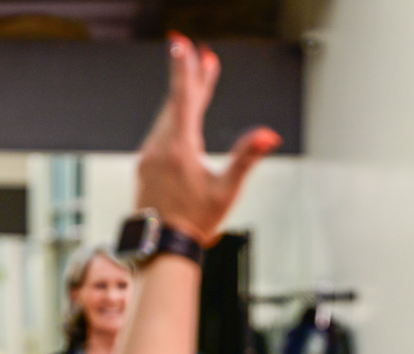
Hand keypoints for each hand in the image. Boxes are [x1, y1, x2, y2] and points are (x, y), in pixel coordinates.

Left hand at [133, 36, 281, 245]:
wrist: (162, 246)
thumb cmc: (194, 222)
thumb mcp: (226, 191)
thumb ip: (246, 158)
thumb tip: (268, 135)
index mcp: (179, 148)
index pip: (183, 98)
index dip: (185, 70)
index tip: (181, 46)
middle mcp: (159, 147)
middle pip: (176, 103)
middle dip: (190, 78)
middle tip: (201, 54)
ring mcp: (148, 155)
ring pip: (166, 116)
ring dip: (182, 97)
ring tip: (198, 81)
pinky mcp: (144, 165)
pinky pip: (159, 132)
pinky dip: (172, 118)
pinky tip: (181, 118)